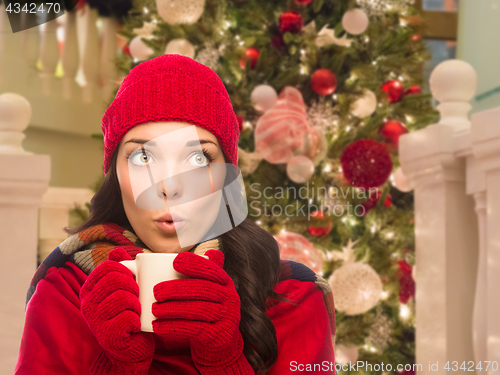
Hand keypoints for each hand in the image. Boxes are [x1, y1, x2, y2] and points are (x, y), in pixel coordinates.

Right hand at [80, 248, 154, 374]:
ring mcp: (95, 321)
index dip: (126, 270)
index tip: (133, 281)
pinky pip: (128, 318)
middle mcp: (87, 304)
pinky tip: (134, 326)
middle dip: (133, 286)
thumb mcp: (124, 288)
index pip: (108, 266)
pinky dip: (137, 320)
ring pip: (123, 297)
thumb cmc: (129, 313)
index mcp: (90, 289)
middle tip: (136, 297)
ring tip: (135, 311)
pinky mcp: (107, 336)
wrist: (132, 347)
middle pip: (115, 279)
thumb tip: (117, 251)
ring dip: (137, 303)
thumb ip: (120, 269)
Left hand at [152, 250, 251, 372]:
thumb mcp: (206, 290)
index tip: (175, 261)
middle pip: (203, 289)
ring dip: (172, 309)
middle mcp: (231, 298)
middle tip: (156, 291)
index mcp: (225, 283)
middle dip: (177, 289)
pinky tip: (157, 326)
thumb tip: (173, 252)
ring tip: (153, 309)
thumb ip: (198, 271)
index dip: (195, 264)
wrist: (219, 344)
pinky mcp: (219, 336)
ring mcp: (228, 317)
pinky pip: (194, 329)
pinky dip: (173, 327)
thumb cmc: (205, 310)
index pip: (212, 270)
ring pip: (197, 310)